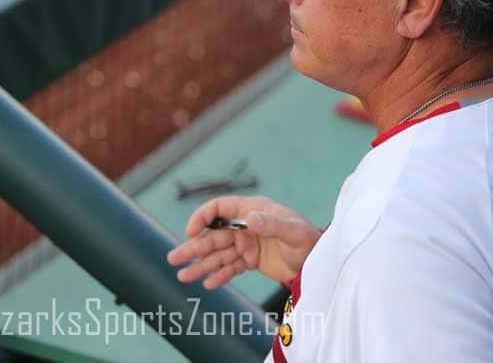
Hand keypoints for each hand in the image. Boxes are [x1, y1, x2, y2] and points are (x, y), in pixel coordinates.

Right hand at [166, 196, 321, 288]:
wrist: (318, 260)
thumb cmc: (308, 240)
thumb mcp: (292, 231)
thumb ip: (271, 224)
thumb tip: (250, 218)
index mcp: (252, 211)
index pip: (219, 209)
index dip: (202, 218)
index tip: (191, 232)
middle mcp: (246, 226)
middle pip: (213, 235)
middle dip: (193, 247)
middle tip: (173, 259)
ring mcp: (247, 243)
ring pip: (219, 254)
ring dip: (201, 264)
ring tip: (183, 276)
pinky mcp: (251, 260)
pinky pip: (231, 267)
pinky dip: (220, 275)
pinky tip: (207, 284)